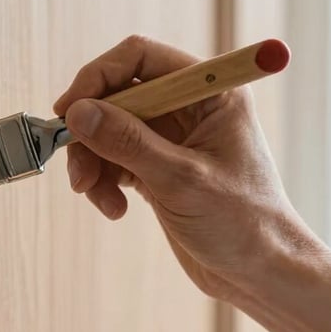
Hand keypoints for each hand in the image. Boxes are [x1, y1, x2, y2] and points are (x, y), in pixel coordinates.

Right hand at [54, 35, 311, 301]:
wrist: (261, 273)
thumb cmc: (242, 223)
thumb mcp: (180, 180)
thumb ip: (128, 142)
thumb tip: (78, 112)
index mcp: (211, 93)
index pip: (141, 58)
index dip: (99, 77)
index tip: (69, 109)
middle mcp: (190, 108)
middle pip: (118, 96)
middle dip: (91, 132)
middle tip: (78, 170)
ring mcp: (172, 139)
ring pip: (110, 131)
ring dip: (93, 162)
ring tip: (96, 197)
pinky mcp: (158, 169)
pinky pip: (115, 160)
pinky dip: (105, 182)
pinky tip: (115, 209)